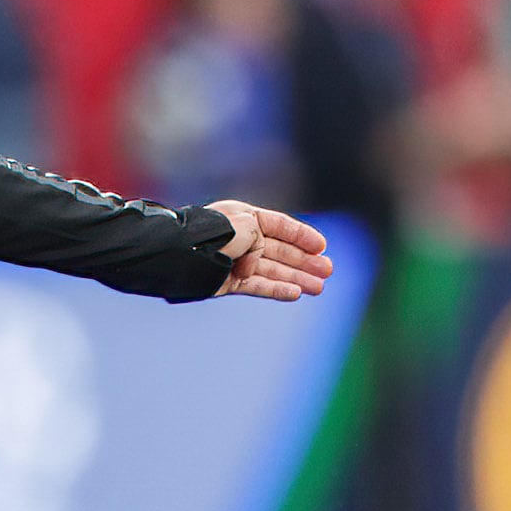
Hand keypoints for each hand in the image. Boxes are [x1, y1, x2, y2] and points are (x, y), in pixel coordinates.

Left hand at [204, 200, 332, 302]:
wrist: (181, 254)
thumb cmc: (214, 234)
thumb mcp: (248, 227)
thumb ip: (262, 242)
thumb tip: (259, 264)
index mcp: (245, 217)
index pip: (280, 226)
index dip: (302, 236)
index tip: (323, 247)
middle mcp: (242, 239)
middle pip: (280, 251)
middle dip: (304, 261)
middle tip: (328, 271)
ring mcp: (235, 261)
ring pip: (272, 271)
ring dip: (296, 278)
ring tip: (319, 288)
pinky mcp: (227, 282)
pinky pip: (257, 286)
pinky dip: (277, 289)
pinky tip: (296, 293)